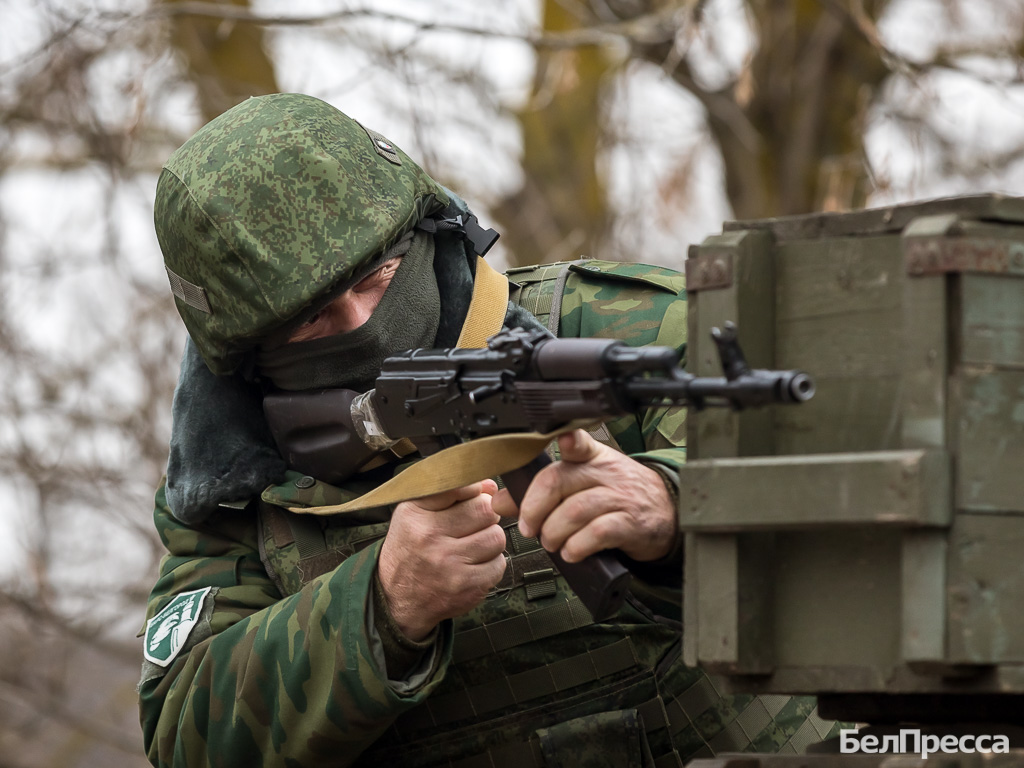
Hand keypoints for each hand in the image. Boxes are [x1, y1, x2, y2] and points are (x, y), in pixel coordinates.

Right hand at [378, 480, 505, 640]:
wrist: (396, 598)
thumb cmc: (409, 549)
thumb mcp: (415, 513)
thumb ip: (451, 494)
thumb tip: (490, 486)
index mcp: (415, 514)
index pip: (460, 487)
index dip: (474, 490)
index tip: (472, 496)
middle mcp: (430, 538)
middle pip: (486, 510)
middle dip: (486, 515)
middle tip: (474, 524)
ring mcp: (450, 564)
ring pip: (497, 537)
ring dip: (490, 540)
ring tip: (473, 546)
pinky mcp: (467, 587)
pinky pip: (499, 564)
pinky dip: (491, 564)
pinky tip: (474, 565)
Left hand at [492, 430, 676, 563]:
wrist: (664, 513)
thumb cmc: (616, 495)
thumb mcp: (581, 484)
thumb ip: (539, 491)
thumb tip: (500, 501)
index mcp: (590, 457)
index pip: (578, 442)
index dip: (570, 440)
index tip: (563, 438)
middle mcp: (604, 472)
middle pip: (558, 482)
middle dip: (534, 510)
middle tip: (529, 528)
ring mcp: (620, 497)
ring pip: (574, 511)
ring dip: (553, 533)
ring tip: (551, 543)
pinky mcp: (630, 523)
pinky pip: (597, 534)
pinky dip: (577, 546)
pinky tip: (571, 552)